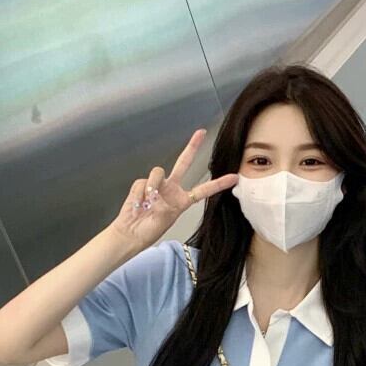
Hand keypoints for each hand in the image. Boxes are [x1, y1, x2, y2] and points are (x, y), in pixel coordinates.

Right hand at [108, 128, 238, 250]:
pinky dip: (140, 194)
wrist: (131, 232)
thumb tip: (155, 190)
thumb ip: (165, 200)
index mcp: (182, 200)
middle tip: (201, 132)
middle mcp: (171, 189)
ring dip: (152, 186)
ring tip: (148, 204)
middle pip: (184, 163)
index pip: (203, 190)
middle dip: (192, 147)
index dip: (218, 184)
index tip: (234, 178)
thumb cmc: (149, 229)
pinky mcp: (142, 183)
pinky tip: (138, 204)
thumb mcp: (167, 219)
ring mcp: (157, 185)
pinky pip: (143, 182)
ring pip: (158, 172)